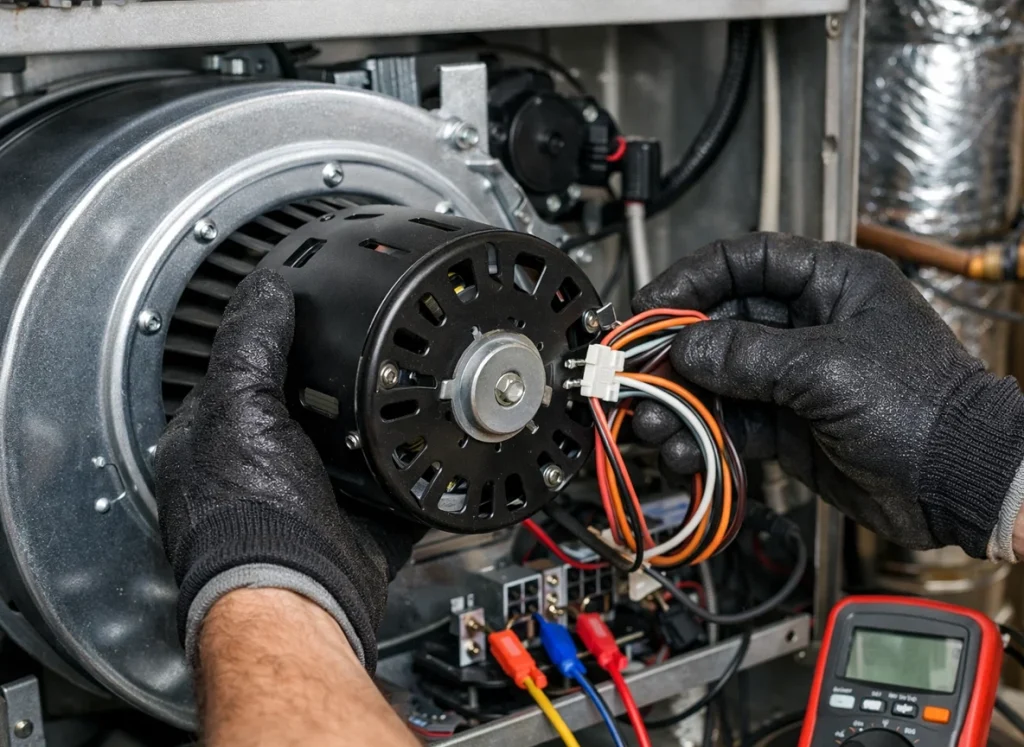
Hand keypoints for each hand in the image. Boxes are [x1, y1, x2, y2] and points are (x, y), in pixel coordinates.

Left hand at [156, 269, 423, 670]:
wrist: (299, 595)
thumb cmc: (249, 515)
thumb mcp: (239, 405)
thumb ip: (251, 342)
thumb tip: (268, 288)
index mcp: (217, 439)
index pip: (246, 371)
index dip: (278, 341)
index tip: (314, 316)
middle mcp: (262, 470)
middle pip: (307, 407)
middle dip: (338, 385)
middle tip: (376, 352)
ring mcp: (311, 499)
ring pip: (351, 445)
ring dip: (378, 426)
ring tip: (411, 388)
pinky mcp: (356, 526)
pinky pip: (390, 488)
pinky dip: (410, 471)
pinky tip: (430, 446)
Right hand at [631, 233, 1023, 557]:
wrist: (958, 482)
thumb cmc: (923, 408)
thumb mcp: (826, 368)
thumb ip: (747, 354)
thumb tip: (685, 346)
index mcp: (831, 284)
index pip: (746, 260)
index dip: (692, 278)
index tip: (651, 305)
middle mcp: (808, 325)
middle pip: (721, 323)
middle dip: (676, 351)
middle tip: (638, 373)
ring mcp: (796, 377)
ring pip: (720, 378)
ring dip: (682, 401)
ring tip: (653, 424)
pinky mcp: (789, 424)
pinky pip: (732, 422)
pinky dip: (703, 435)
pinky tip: (684, 450)